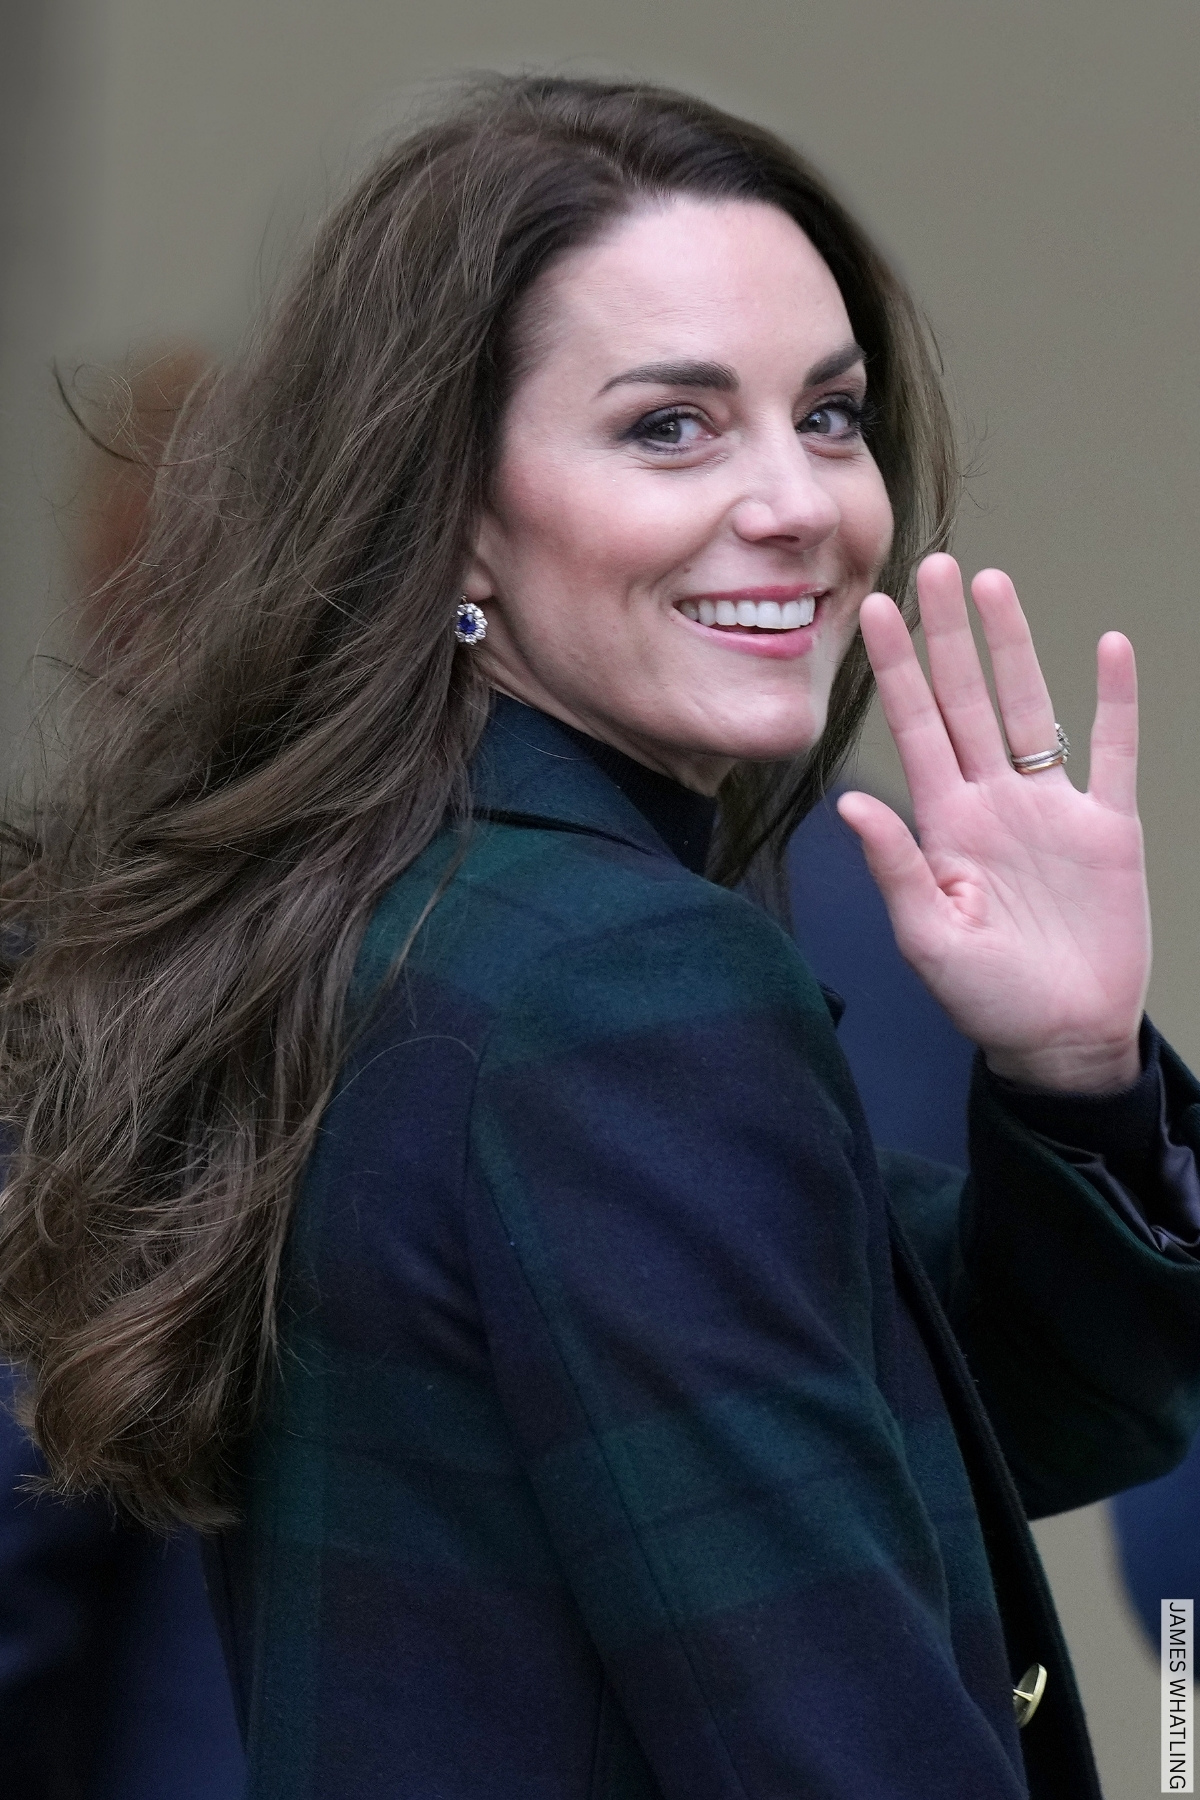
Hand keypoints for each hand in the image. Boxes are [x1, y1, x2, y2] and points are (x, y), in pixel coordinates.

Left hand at [836, 554, 1149, 1093]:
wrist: (1062, 1037)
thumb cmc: (988, 998)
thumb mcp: (929, 939)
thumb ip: (897, 867)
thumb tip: (852, 805)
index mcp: (944, 824)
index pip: (913, 729)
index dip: (894, 670)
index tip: (869, 611)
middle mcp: (993, 801)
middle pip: (966, 699)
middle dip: (946, 635)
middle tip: (931, 567)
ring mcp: (1051, 808)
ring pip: (1029, 706)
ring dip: (1013, 647)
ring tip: (992, 586)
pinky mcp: (1108, 826)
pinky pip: (1114, 750)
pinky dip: (1115, 700)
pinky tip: (1110, 646)